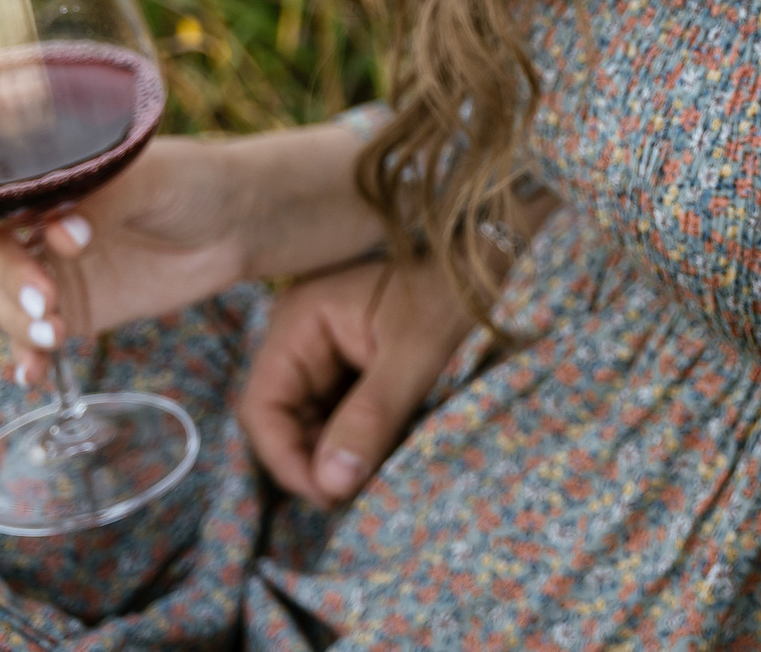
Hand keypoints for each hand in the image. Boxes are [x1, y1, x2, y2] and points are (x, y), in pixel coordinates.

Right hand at [0, 136, 252, 388]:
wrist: (237, 222)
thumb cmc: (192, 181)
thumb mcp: (149, 178)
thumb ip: (101, 199)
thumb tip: (59, 227)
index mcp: (48, 183)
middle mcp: (38, 227)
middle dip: (10, 278)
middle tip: (45, 294)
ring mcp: (55, 272)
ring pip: (5, 302)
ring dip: (18, 322)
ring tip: (54, 331)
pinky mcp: (77, 311)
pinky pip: (35, 338)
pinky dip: (27, 356)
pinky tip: (33, 373)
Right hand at [234, 256, 474, 508]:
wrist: (498, 263)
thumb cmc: (456, 296)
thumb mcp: (417, 356)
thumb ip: (372, 417)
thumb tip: (329, 483)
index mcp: (301, 320)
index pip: (262, 405)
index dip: (285, 458)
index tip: (327, 494)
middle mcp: (303, 337)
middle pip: (284, 419)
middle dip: (314, 461)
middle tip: (356, 496)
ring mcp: (327, 353)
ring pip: (312, 423)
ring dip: (337, 456)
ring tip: (374, 480)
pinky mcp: (354, 368)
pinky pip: (340, 416)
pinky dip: (357, 443)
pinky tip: (384, 458)